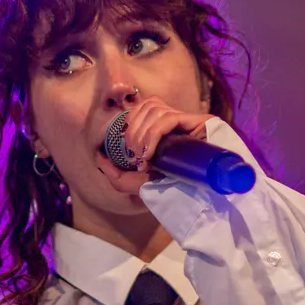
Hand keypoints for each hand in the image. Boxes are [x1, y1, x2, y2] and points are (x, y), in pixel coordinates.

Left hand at [96, 97, 215, 194]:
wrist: (205, 198)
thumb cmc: (173, 189)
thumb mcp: (139, 184)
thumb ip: (117, 174)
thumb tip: (99, 158)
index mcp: (165, 127)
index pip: (142, 107)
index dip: (130, 123)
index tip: (129, 150)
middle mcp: (178, 119)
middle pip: (147, 106)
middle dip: (133, 133)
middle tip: (136, 158)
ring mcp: (190, 119)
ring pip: (155, 109)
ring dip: (142, 135)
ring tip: (144, 158)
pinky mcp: (202, 121)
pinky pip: (168, 118)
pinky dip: (152, 136)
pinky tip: (150, 154)